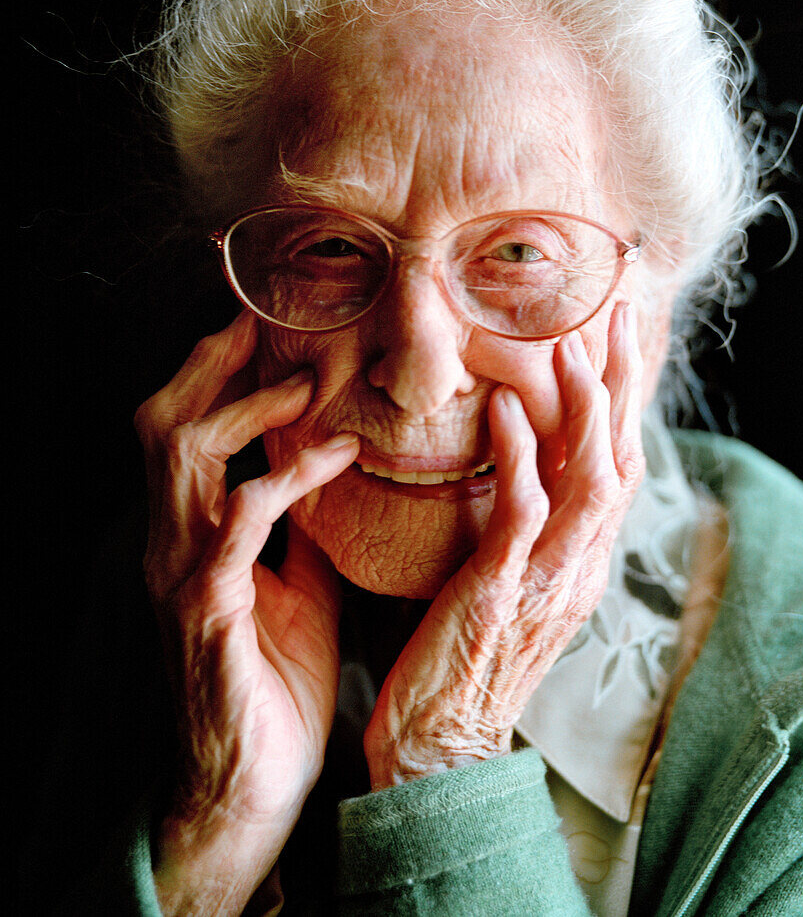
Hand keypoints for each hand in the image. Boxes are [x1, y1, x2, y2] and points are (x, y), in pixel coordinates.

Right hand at [134, 312, 358, 911]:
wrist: (256, 780)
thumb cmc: (276, 679)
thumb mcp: (298, 584)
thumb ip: (302, 526)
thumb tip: (335, 466)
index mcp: (192, 536)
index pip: (185, 432)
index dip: (214, 374)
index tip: (263, 326)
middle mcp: (172, 545)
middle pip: (164, 424)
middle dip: (212, 365)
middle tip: (268, 324)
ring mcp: (181, 575)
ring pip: (183, 457)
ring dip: (248, 409)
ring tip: (308, 385)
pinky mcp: (206, 613)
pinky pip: (235, 525)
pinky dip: (281, 479)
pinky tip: (331, 458)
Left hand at [364, 302, 643, 787]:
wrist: (441, 748)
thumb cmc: (462, 659)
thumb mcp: (507, 581)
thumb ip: (522, 523)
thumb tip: (515, 460)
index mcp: (582, 559)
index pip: (620, 463)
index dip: (623, 398)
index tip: (616, 334)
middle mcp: (582, 564)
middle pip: (624, 456)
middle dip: (625, 381)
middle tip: (623, 309)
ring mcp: (552, 578)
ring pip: (593, 478)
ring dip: (587, 407)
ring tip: (574, 342)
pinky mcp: (506, 591)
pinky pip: (526, 512)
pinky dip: (522, 455)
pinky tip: (507, 408)